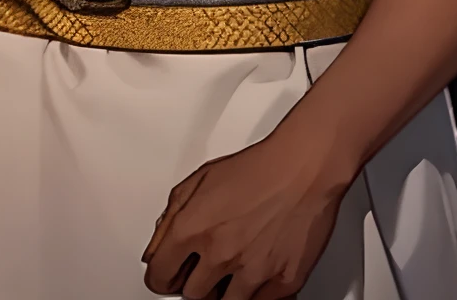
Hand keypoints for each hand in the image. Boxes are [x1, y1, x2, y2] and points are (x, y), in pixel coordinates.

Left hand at [142, 123, 353, 299]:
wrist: (302, 169)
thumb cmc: (255, 169)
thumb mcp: (198, 181)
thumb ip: (170, 218)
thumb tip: (154, 249)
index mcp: (192, 228)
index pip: (159, 274)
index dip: (159, 277)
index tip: (163, 277)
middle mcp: (219, 254)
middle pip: (191, 295)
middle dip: (191, 284)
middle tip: (199, 270)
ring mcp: (251, 273)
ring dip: (221, 292)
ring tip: (227, 272)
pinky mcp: (281, 285)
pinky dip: (253, 295)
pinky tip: (253, 275)